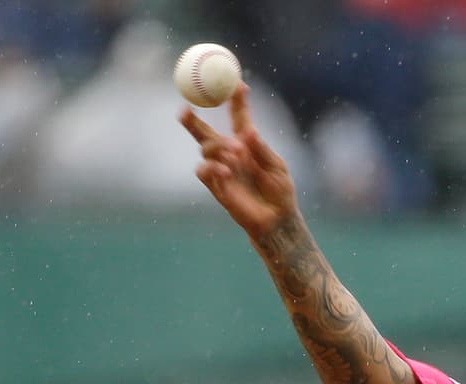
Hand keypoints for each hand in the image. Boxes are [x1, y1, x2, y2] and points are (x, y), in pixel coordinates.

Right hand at [180, 83, 296, 239]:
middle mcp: (230, 153)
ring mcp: (221, 168)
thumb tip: (249, 132)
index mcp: (247, 144)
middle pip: (204, 131)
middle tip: (185, 108)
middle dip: (191, 119)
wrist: (277, 219)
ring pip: (206, 148)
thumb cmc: (281, 192)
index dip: (235, 100)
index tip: (237, 83)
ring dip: (218, 146)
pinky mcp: (217, 186)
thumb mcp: (277, 167)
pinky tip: (226, 169)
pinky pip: (204, 171)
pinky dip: (213, 167)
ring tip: (236, 153)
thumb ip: (262, 149)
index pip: (238, 117)